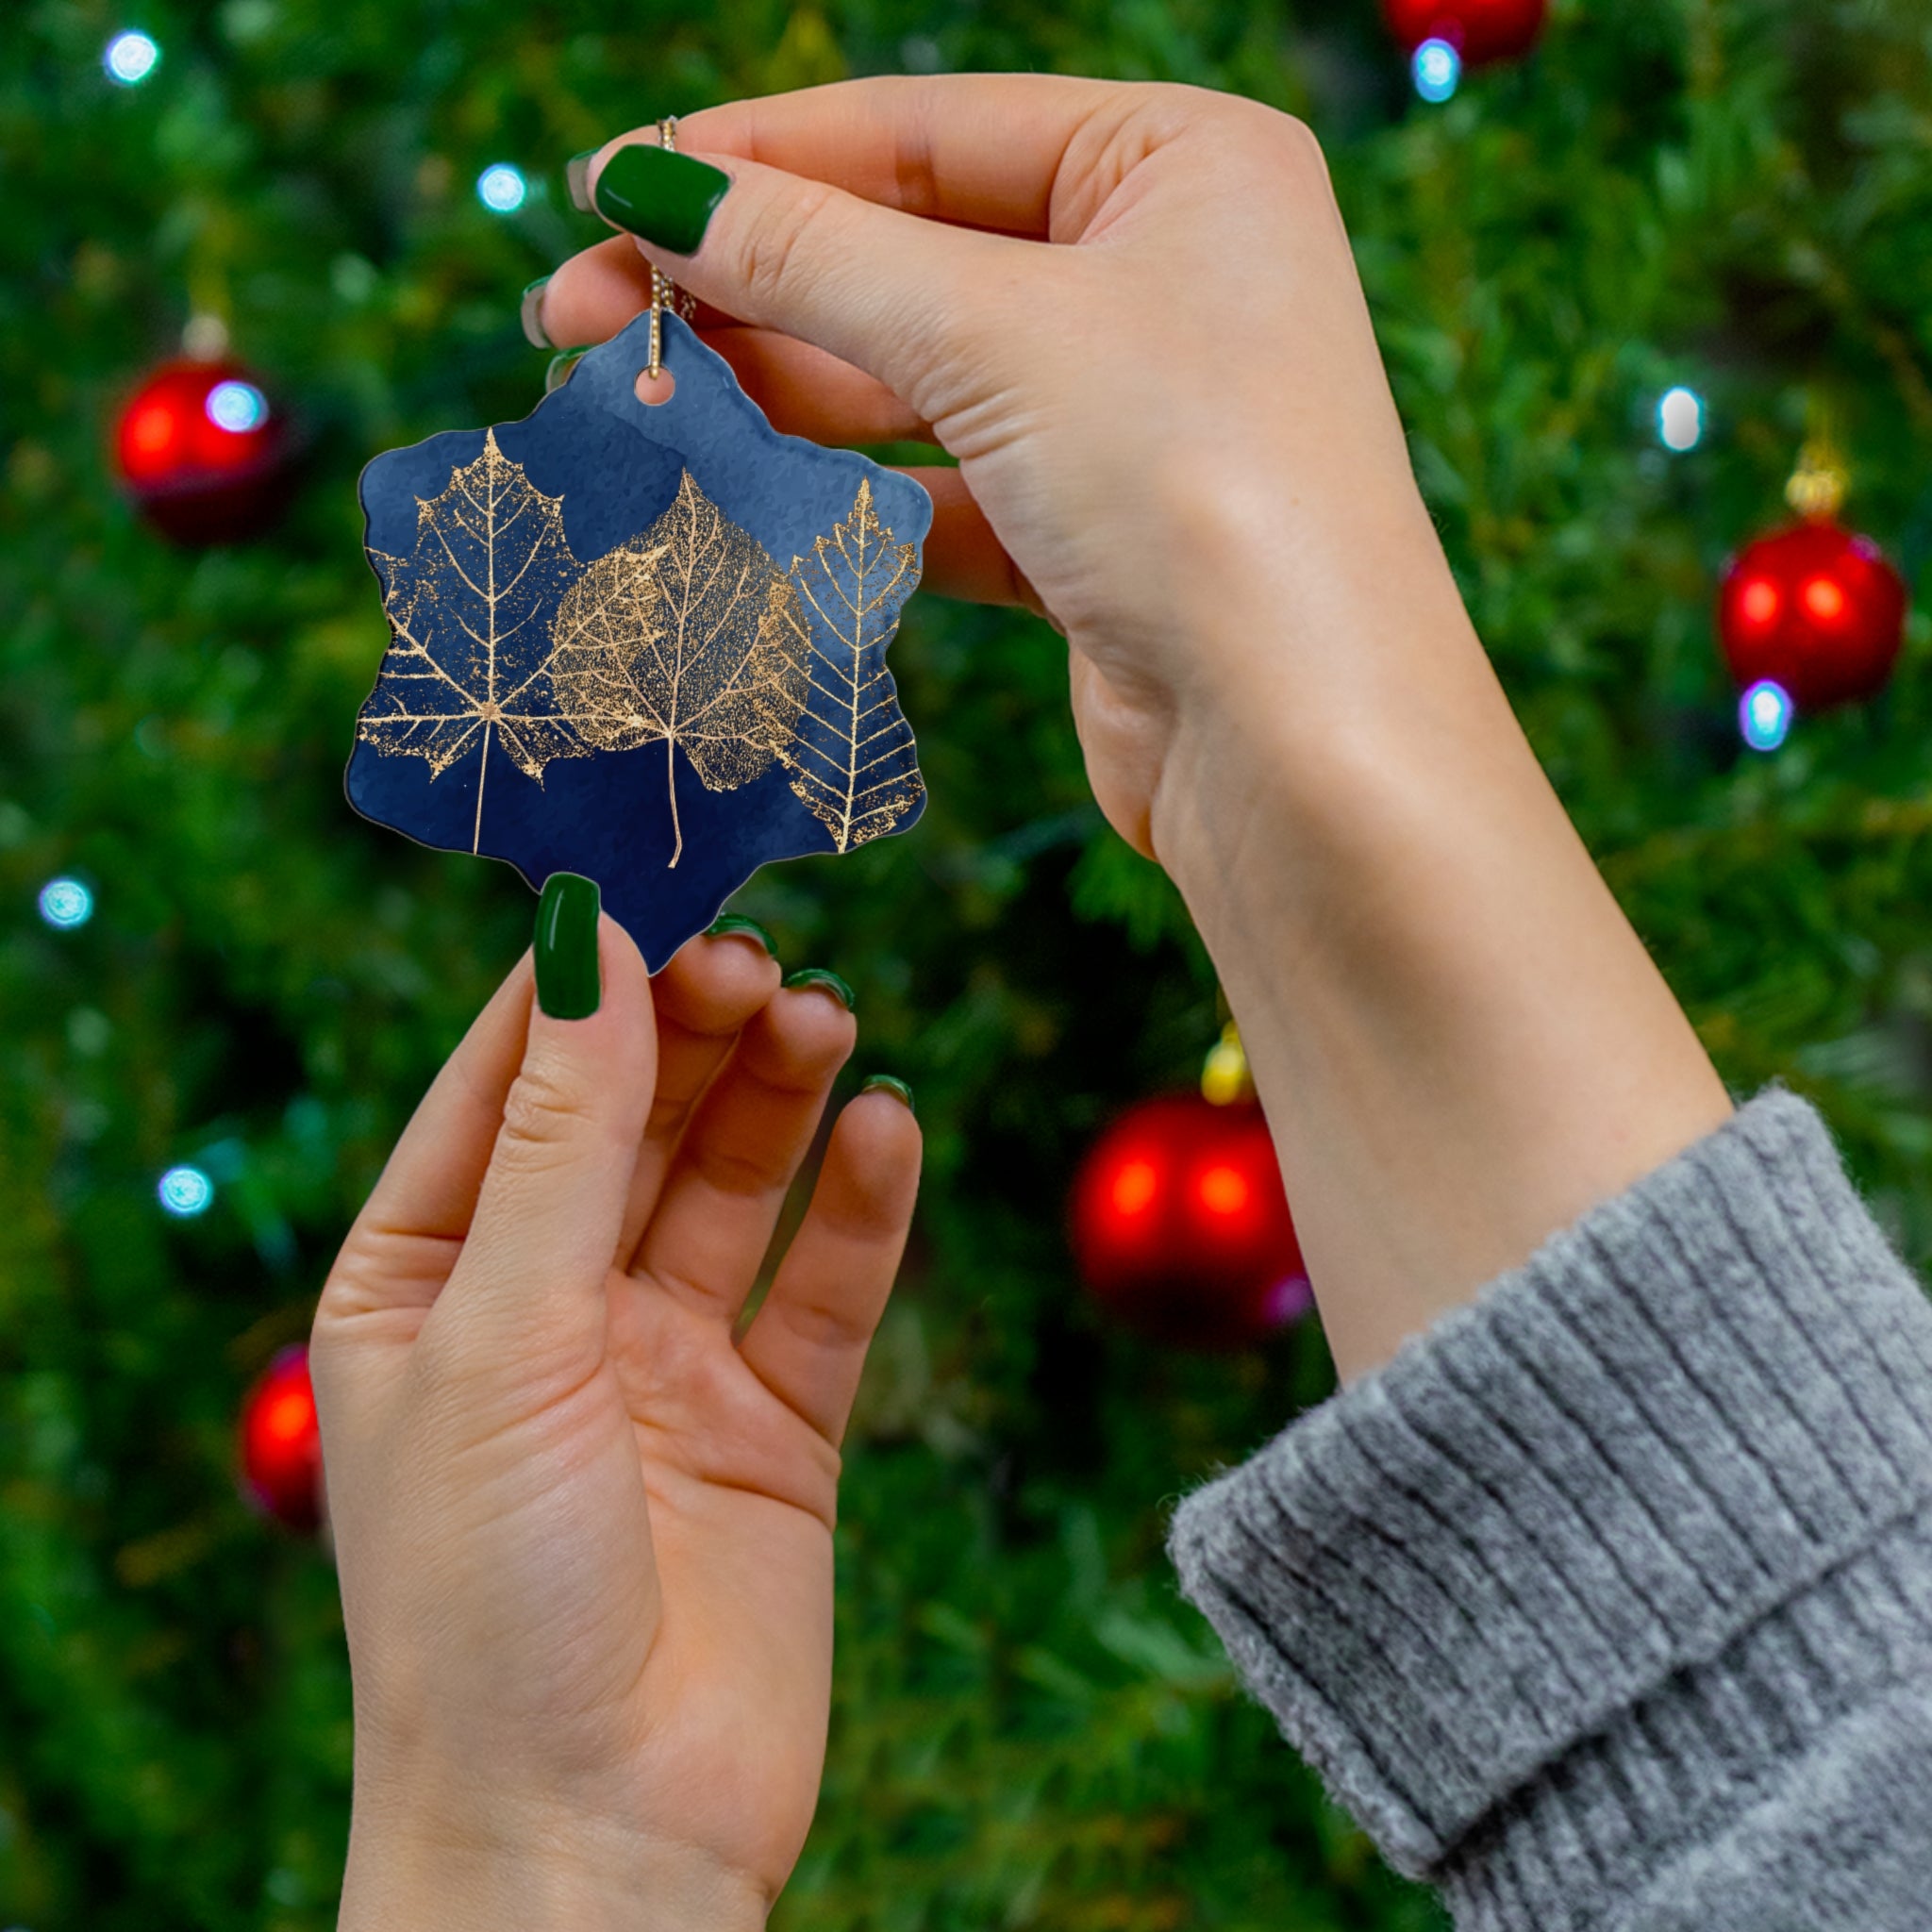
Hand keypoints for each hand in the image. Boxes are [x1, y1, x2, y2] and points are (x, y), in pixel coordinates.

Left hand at [312, 913, 918, 1929]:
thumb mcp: (500, 1337)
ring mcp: (665, 1368)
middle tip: (764, 958)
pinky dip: (861, 1206)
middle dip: (693, 1032)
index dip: (577, 985)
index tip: (654, 885)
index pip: (502, 1086)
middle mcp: (545, 1311)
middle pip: (632, 1121)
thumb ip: (559, 1140)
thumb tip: (588, 945)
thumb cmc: (486, 1601)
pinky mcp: (775, 1429)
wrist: (596, 1841)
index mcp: (424, 1284)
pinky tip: (888, 1128)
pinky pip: (824, 1288)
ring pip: (733, 1185)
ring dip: (781, 1097)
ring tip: (830, 1017)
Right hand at [539, 77, 1728, 1379]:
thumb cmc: (1197, 489)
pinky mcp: (1094, 538)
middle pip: (908, 252)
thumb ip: (812, 255)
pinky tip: (736, 492)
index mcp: (1180, 162)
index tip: (603, 189)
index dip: (754, 157)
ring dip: (775, 387)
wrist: (1304, 749)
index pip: (925, 129)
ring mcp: (1131, 413)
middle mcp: (1165, 273)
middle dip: (742, 283)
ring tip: (631, 399)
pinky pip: (939, 488)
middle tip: (575, 316)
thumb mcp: (993, 336)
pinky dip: (843, 492)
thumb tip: (650, 184)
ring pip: (914, 378)